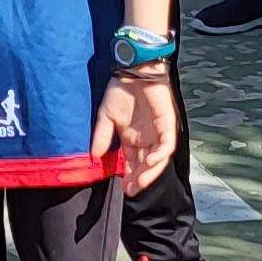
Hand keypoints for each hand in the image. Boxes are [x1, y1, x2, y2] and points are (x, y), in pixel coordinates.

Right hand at [98, 74, 177, 190]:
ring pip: (157, 159)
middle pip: (145, 166)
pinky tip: (149, 162)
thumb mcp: (106, 116)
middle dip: (139, 180)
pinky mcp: (167, 124)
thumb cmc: (121, 90)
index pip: (132, 163)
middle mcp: (146, 139)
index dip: (128, 177)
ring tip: (140, 183)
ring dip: (150, 172)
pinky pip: (167, 144)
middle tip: (130, 190)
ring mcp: (158, 132)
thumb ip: (102, 136)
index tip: (122, 188)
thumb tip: (94, 156)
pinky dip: (159, 155)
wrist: (133, 70)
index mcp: (132, 138)